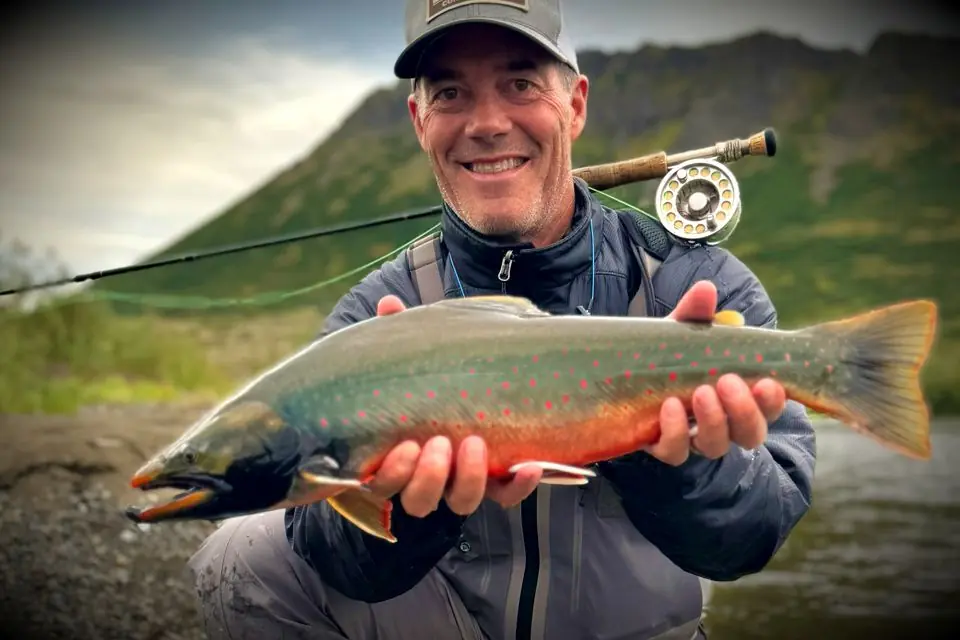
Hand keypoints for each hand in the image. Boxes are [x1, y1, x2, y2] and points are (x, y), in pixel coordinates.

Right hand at [365, 295, 541, 516]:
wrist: (484, 378)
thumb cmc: (436, 373)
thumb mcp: (418, 354)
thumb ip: (400, 334)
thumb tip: (388, 306)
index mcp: (398, 454)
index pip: (384, 483)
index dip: (393, 473)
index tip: (405, 446)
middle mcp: (429, 476)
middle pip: (420, 500)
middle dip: (427, 477)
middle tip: (439, 443)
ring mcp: (464, 479)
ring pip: (460, 501)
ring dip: (466, 479)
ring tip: (474, 443)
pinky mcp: (499, 479)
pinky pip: (507, 494)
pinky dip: (518, 484)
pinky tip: (529, 464)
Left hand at [645, 281, 786, 465]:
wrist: (625, 378)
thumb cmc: (669, 356)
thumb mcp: (682, 333)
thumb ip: (695, 315)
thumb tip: (706, 288)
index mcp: (739, 398)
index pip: (768, 407)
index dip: (772, 400)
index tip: (767, 382)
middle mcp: (724, 424)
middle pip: (750, 434)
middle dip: (744, 411)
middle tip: (728, 383)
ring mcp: (695, 439)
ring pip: (716, 446)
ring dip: (713, 420)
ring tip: (700, 392)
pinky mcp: (664, 446)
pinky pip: (675, 452)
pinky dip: (675, 432)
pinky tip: (669, 407)